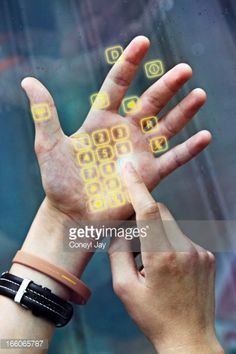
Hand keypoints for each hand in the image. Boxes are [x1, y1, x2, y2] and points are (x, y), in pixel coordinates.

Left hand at [21, 36, 210, 221]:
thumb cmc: (59, 182)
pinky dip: (189, 149)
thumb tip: (29, 80)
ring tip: (200, 93)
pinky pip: (173, 159)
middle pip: (149, 103)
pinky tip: (206, 136)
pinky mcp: (148, 175)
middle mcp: (124, 133)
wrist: (72, 215)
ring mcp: (138, 153)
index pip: (118, 86)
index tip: (143, 42)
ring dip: (184, 111)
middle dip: (167, 86)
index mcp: (101, 122)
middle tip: (184, 69)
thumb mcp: (48, 146)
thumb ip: (45, 114)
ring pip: (166, 127)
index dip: (129, 63)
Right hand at [109, 162, 223, 353]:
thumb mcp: (124, 287)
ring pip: (171, 225)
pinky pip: (183, 237)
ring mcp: (199, 252)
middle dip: (144, 217)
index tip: (127, 169)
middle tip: (134, 241)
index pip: (148, 210)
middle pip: (160, 212)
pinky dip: (170, 243)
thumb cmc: (153, 316)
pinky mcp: (207, 256)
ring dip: (156, 234)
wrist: (189, 338)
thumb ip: (118, 251)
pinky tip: (168, 269)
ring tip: (152, 264)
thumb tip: (120, 229)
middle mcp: (185, 249)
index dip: (137, 187)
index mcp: (161, 256)